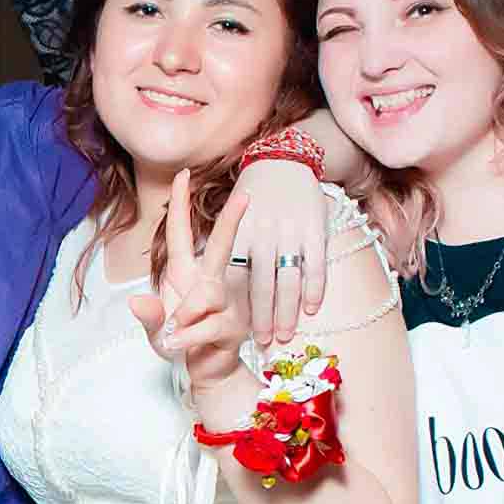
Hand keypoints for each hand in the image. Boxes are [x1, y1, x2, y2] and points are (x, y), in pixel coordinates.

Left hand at [130, 171, 253, 413]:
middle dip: (231, 221)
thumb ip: (146, 315)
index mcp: (185, 273)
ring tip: (172, 333)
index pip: (182, 233)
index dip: (182, 205)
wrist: (205, 371)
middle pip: (222, 246)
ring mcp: (224, 302)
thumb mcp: (154, 328)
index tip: (184, 174)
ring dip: (183, 316)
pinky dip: (186, 338)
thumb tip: (136, 301)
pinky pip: (205, 326)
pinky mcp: (232, 325)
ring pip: (206, 295)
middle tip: (246, 195)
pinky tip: (176, 345)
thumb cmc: (179, 340)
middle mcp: (208, 281)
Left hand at [230, 156, 331, 345]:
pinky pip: (315, 265)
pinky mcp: (314, 230)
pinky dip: (314, 290)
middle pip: (260, 283)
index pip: (232, 278)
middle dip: (260, 317)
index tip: (215, 332)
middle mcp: (263, 233)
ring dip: (287, 311)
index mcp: (237, 232)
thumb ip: (222, 255)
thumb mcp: (230, 223)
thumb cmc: (252, 198)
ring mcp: (290, 232)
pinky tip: (311, 310)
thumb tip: (188, 297)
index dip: (222, 305)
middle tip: (260, 342)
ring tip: (282, 335)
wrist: (282, 161)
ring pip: (288, 279)